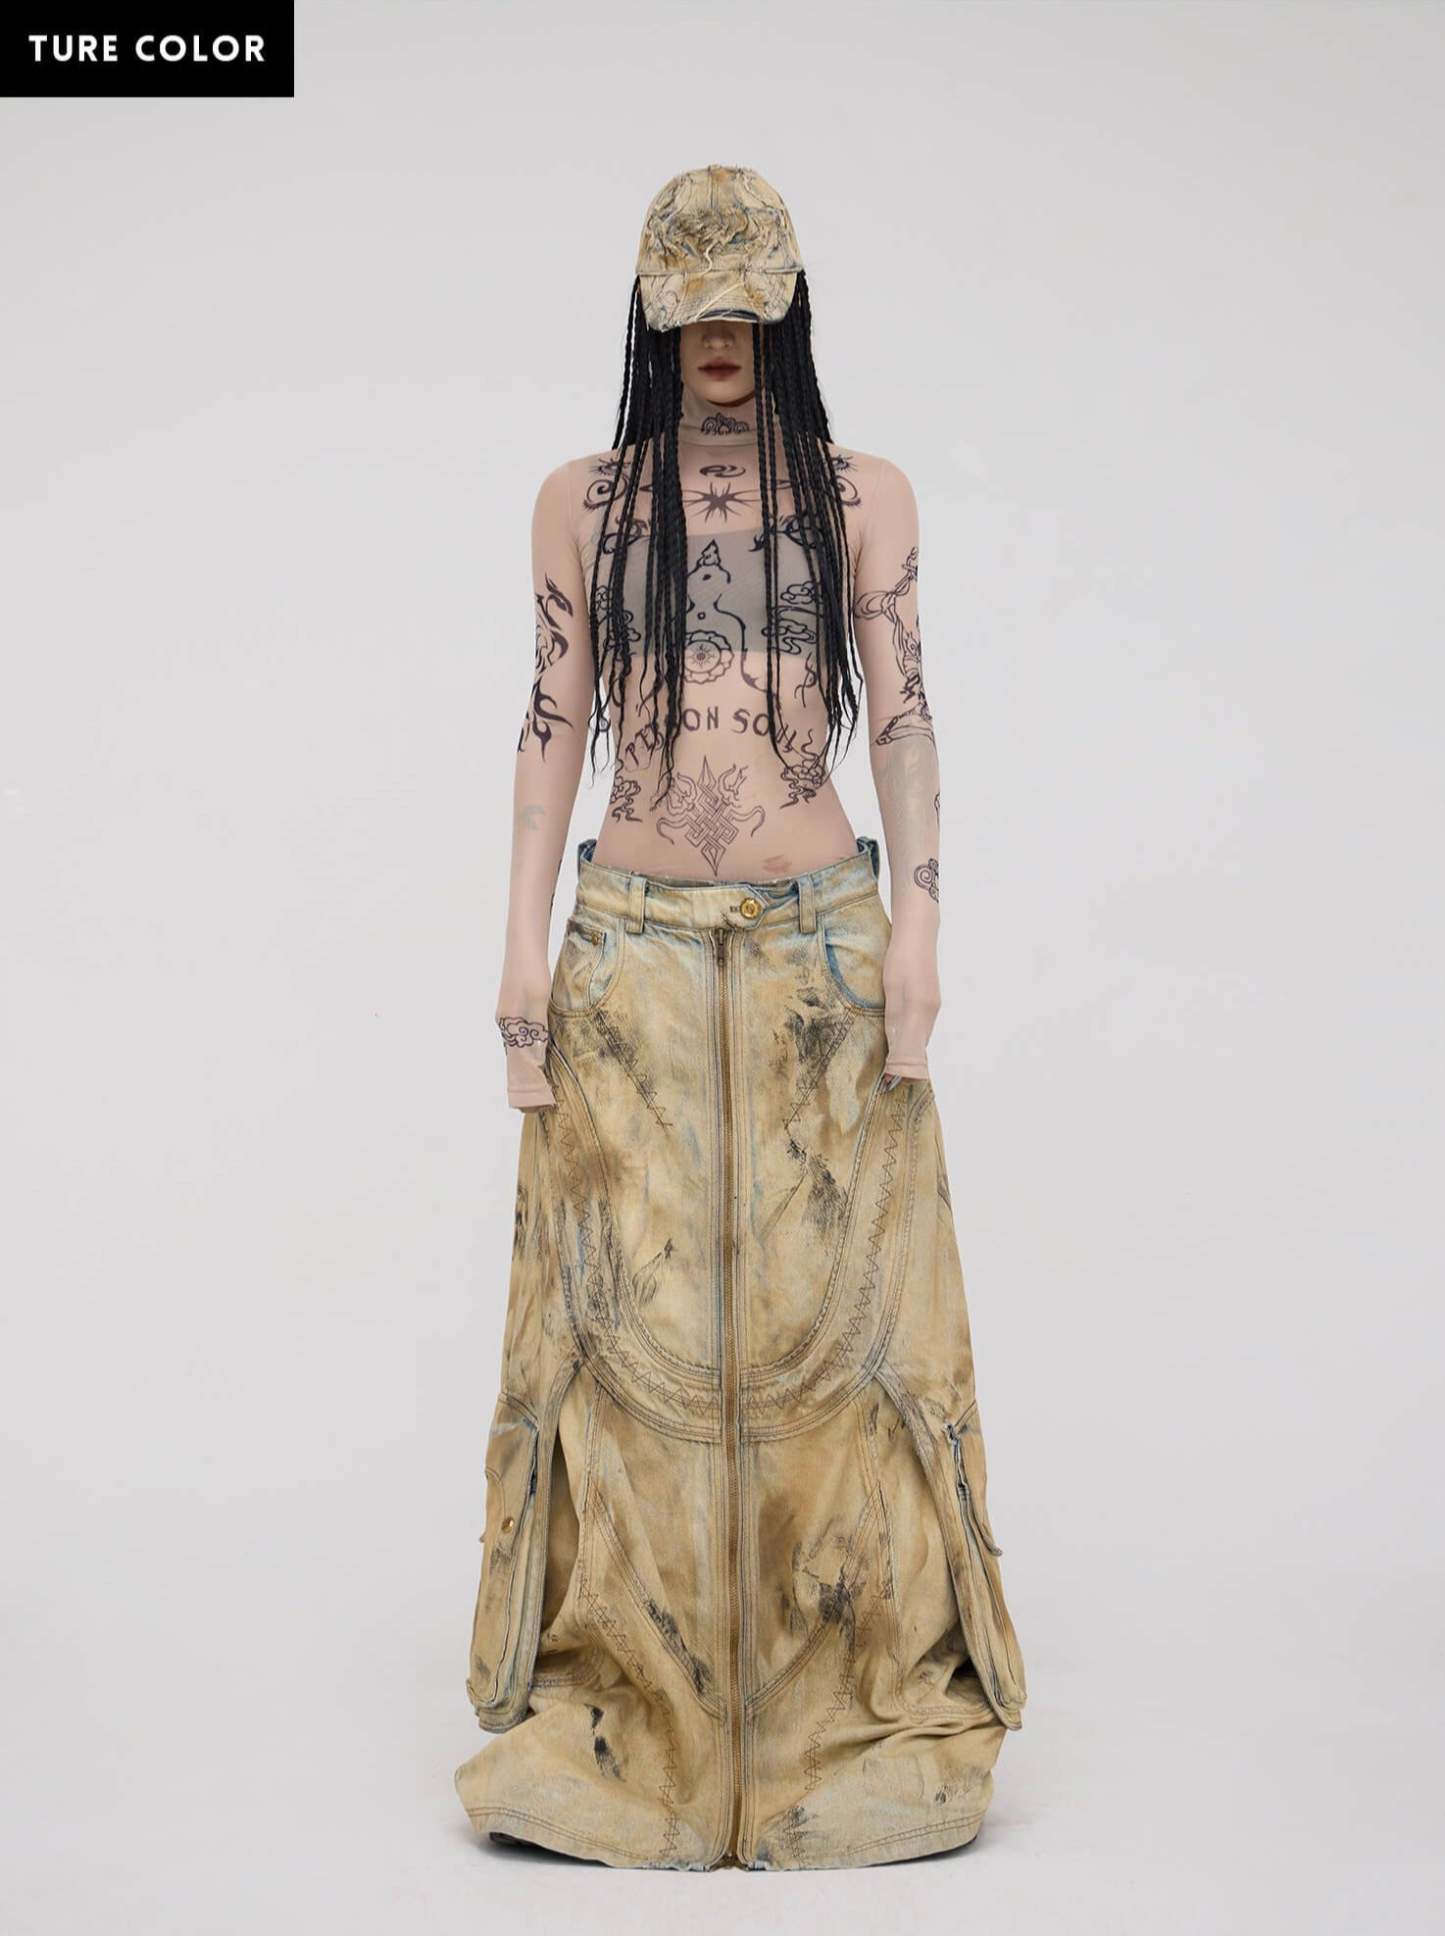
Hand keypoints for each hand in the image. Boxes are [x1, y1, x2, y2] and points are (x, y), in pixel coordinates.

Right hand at [496, 953, 554, 1110]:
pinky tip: (542, 1051)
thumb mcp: (537, 1000)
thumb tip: (535, 1061)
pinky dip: (532, 1048)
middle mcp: (505, 1023)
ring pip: (519, 1046)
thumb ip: (536, 1029)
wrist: (524, 942)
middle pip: (515, 1058)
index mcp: (508, 1024)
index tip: (535, 1104)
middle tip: (543, 1099)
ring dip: (530, 1064)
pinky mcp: (516, 1006)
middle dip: (527, 1079)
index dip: (524, 1084)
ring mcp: (509, 1014)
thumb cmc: (532, 971)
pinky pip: (523, 1034)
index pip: (514, 1064)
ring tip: (544, 1082)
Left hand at [880, 929, 939, 1088]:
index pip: (915, 1053)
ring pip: (918, 1036)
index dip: (903, 1070)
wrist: (916, 934)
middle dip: (905, 1064)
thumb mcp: (894, 993)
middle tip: (887, 1080)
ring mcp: (931, 1005)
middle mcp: (931, 1013)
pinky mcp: (928, 998)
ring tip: (890, 1063)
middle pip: (918, 1047)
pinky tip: (896, 1036)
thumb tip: (896, 1055)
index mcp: (922, 1014)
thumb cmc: (901, 961)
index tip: (889, 1085)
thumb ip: (896, 1023)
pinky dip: (908, 1035)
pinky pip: (918, 1024)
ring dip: (906, 1050)